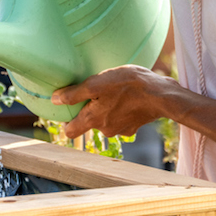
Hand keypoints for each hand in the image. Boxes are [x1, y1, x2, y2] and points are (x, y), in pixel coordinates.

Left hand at [52, 65, 179, 139]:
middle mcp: (105, 129)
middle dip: (90, 110)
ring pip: (106, 120)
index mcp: (93, 120)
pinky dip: (121, 109)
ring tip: (114, 90)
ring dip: (107, 107)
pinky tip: (127, 96)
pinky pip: (121, 118)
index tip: (68, 108)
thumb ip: (74, 94)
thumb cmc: (128, 85)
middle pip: (89, 123)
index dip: (66, 121)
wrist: (160, 95)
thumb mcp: (97, 83)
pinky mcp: (134, 126)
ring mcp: (121, 130)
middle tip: (96, 92)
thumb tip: (54, 100)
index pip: (70, 132)